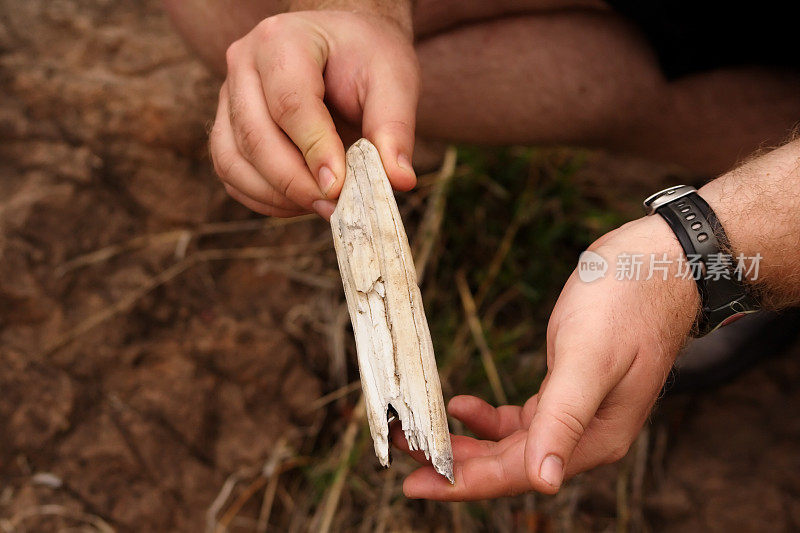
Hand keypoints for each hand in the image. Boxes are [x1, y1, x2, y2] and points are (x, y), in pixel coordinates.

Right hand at [209, 10, 418, 218]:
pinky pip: (232, 175)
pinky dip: (264, 199)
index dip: (315, 150)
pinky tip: (303, 202)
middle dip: (295, 183)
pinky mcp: (226, 128)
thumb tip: (399, 180)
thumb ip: (394, 128)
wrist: (344, 47)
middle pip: (255, 136)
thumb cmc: (367, 59)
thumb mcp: (394, 80)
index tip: (340, 187)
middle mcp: (243, 64)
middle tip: (335, 207)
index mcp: (282, 39)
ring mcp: (229, 98)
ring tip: (322, 206)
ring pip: (232, 161)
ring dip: (276, 196)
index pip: (290, 103)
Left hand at [397, 215, 699, 498]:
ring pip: (510, 444)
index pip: (519, 474)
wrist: (658, 264)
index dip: (465, 482)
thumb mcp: (588, 358)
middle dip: (455, 463)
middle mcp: (585, 436)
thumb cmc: (627, 303)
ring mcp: (576, 416)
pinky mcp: (567, 392)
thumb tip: (543, 484)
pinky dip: (487, 418)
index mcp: (594, 438)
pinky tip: (460, 405)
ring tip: (420, 434)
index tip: (415, 486)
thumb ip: (564, 419)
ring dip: (466, 441)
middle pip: (509, 465)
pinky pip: (520, 420)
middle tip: (404, 456)